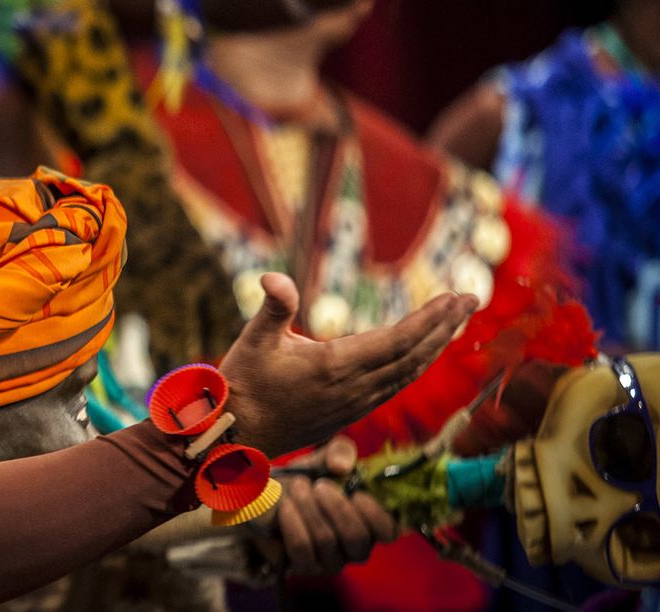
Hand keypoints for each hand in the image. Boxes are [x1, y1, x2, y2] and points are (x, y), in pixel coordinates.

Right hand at [220, 273, 475, 456]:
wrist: (240, 435)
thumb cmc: (245, 383)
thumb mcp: (253, 340)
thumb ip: (273, 308)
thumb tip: (273, 277)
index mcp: (335, 366)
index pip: (397, 341)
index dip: (429, 320)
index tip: (454, 297)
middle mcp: (354, 387)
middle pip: (413, 356)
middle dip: (445, 326)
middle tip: (472, 298)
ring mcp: (357, 403)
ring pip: (409, 373)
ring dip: (436, 345)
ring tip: (456, 320)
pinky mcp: (353, 411)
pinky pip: (397, 385)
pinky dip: (418, 364)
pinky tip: (424, 352)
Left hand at [274, 437, 398, 575]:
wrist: (270, 496)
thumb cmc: (308, 479)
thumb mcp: (325, 458)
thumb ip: (340, 451)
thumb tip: (341, 465)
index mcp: (371, 523)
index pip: (389, 532)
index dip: (377, 516)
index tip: (358, 494)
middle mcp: (356, 547)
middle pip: (357, 539)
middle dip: (337, 508)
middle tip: (319, 485)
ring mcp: (332, 561)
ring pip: (327, 541)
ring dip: (310, 508)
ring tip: (298, 488)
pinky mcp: (305, 565)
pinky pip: (302, 548)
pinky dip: (293, 522)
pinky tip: (286, 505)